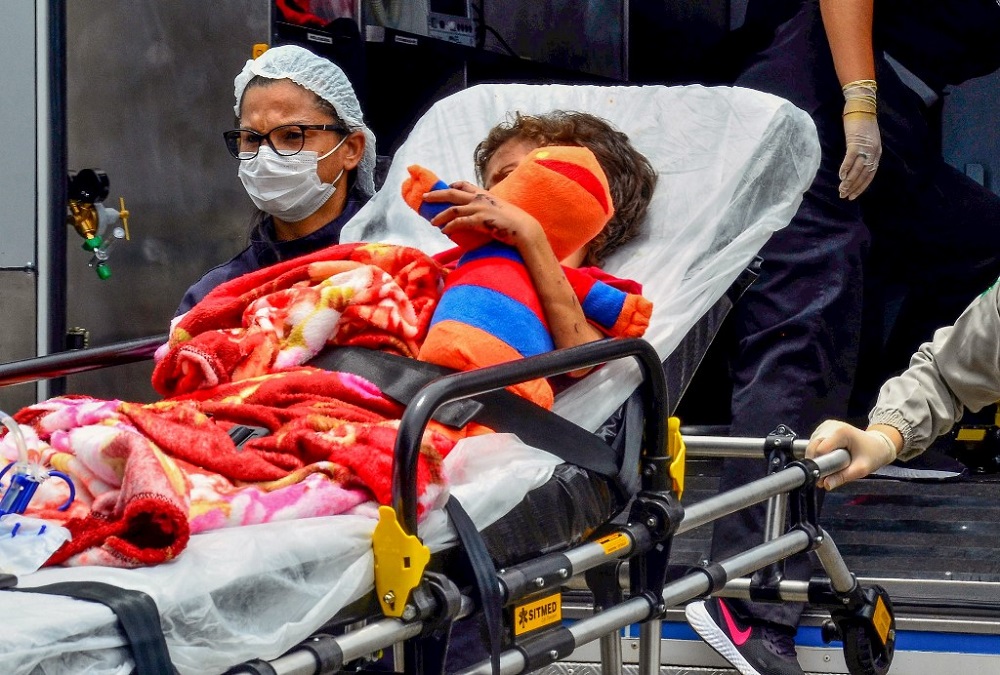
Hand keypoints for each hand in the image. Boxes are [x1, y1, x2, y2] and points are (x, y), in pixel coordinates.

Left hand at [424, 181, 545, 250]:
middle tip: (425, 198)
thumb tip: (484, 216)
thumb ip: (490, 209)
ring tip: (433, 222)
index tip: (447, 186)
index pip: (465, 184)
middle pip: (452, 193)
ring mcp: (479, 209)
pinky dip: (450, 227)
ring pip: (452, 209)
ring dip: (440, 216)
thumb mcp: (501, 210)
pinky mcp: (480, 221)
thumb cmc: (515, 223)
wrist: (525, 229)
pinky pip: (460, 223)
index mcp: (485, 194)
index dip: (453, 185)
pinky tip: (444, 231)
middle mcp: (480, 199)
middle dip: (436, 195)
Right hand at [806, 420, 898, 489]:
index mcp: (841, 432)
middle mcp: (831, 425)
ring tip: (829, 464)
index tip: (822, 477)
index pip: (820, 450)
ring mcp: (827, 425)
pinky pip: (814, 441)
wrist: (878, 444)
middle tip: (825, 475)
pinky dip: (817, 451)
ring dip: (815, 457)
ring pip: (811, 443)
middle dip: (816, 461)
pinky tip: (827, 456)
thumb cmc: (873, 454)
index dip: (819, 464)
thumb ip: (842, 477)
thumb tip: (826, 484)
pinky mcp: (824, 427)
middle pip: (813, 445)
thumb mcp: (861, 469)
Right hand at [838, 81, 881, 200]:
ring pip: (857, 169)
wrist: (862, 106)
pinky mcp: (856, 142)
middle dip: (854, 187)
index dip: (862, 186)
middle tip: (845, 196)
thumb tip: (855, 164)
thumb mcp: (866, 140)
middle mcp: (873, 152)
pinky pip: (850, 158)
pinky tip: (840, 176)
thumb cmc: (862, 122)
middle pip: (864, 174)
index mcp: (877, 153)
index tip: (853, 195)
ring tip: (841, 190)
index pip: (870, 174)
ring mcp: (865, 148)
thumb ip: (862, 151)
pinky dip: (846, 168)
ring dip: (849, 181)